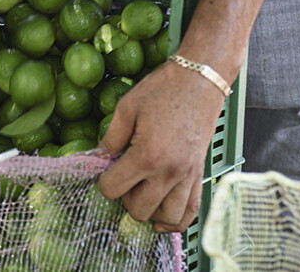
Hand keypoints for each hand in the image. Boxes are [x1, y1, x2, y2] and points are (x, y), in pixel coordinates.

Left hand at [98, 61, 224, 231]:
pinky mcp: (199, 174)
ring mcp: (187, 176)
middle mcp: (169, 172)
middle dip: (124, 198)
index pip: (113, 189)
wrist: (200, 79)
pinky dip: (176, 220)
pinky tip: (162, 216)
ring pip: (165, 217)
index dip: (103, 181)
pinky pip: (191, 211)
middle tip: (122, 178)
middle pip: (138, 210)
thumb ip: (110, 138)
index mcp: (146, 155)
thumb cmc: (163, 89)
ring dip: (149, 210)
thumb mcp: (126, 109)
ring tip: (141, 192)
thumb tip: (98, 159)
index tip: (105, 169)